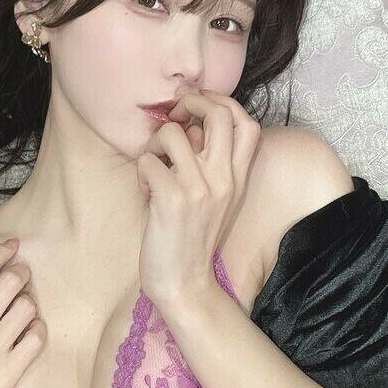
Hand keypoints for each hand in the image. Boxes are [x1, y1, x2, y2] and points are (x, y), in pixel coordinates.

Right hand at [0, 240, 45, 387]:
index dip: (0, 254)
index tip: (13, 244)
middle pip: (10, 282)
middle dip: (22, 274)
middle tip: (24, 277)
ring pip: (27, 306)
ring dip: (30, 304)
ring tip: (25, 312)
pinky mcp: (8, 371)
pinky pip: (37, 337)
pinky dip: (39, 330)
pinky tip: (33, 334)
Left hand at [135, 90, 260, 308]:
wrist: (185, 284)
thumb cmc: (191, 239)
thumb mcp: (215, 200)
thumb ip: (210, 163)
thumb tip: (191, 128)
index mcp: (237, 178)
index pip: (246, 122)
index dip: (220, 103)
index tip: (195, 109)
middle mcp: (224, 179)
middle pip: (219, 114)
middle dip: (190, 103)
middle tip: (173, 117)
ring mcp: (199, 189)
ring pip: (172, 133)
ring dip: (154, 143)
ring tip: (153, 165)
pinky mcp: (172, 200)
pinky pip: (148, 161)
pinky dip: (141, 171)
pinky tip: (145, 191)